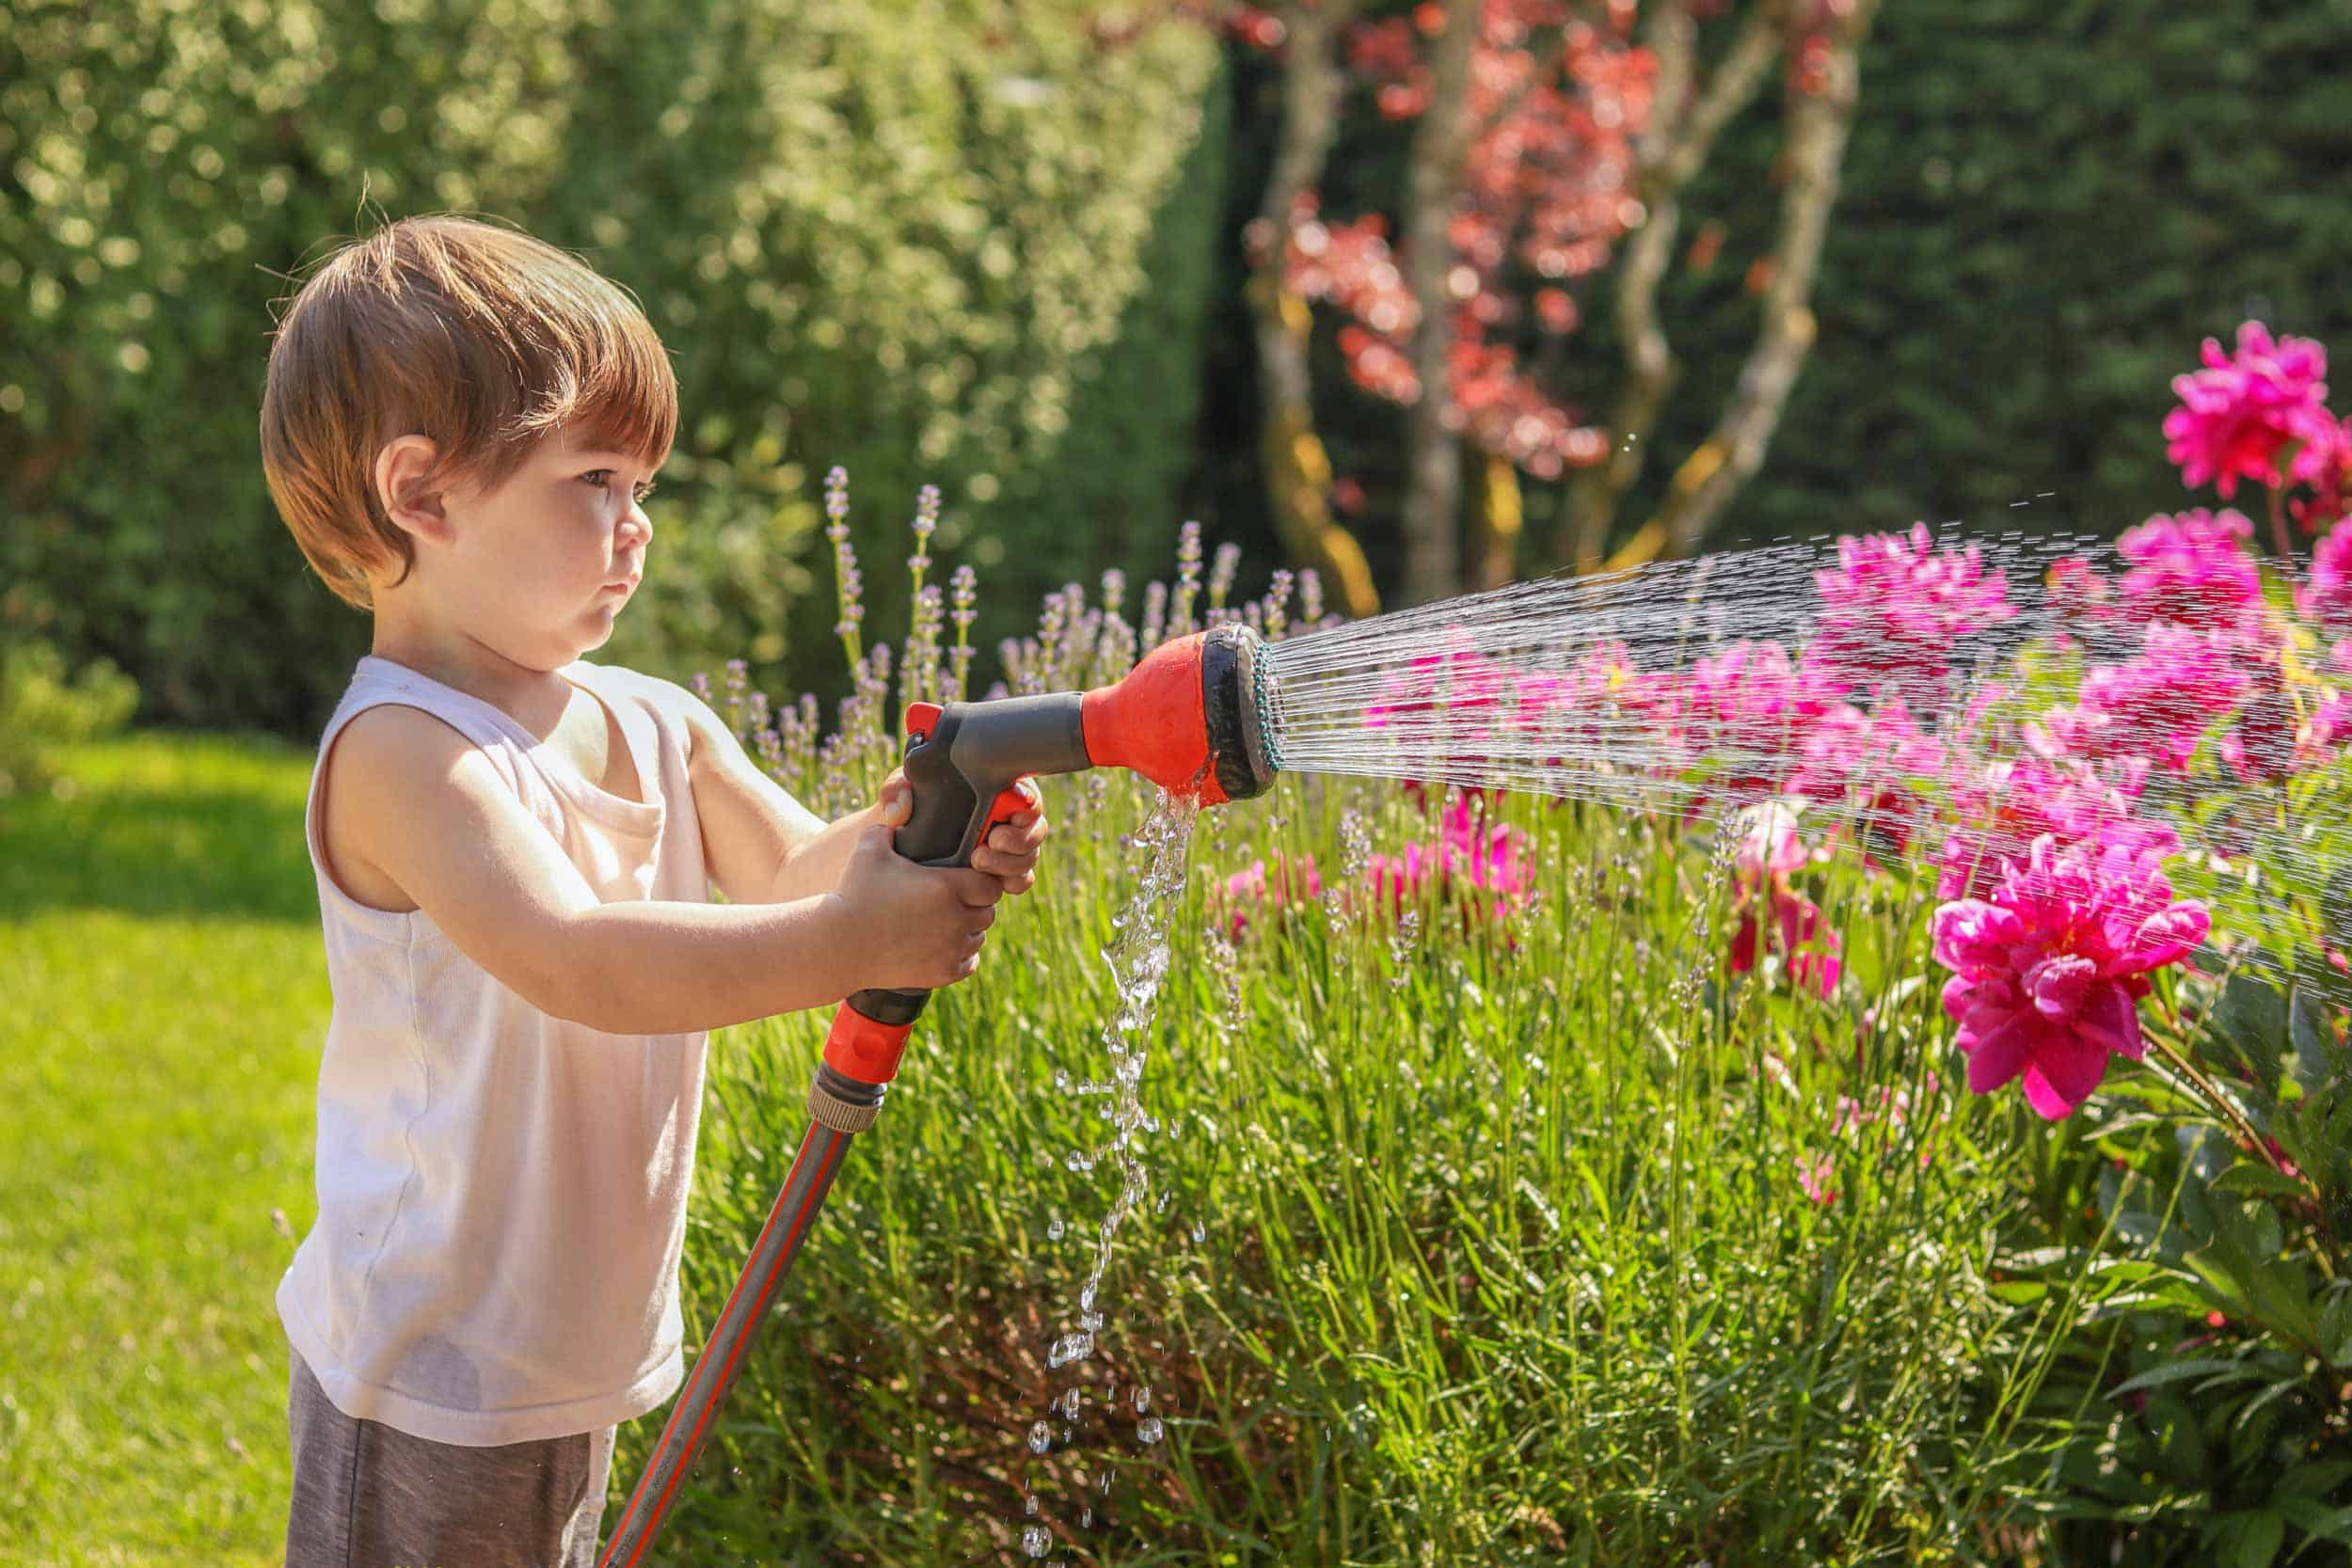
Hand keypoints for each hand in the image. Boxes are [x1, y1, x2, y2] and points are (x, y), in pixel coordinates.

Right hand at [832, 820, 1003, 991]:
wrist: (837, 945)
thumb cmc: (853, 894)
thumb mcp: (870, 850)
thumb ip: (889, 826)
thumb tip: (896, 813)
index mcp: (946, 888)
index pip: (990, 884)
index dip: (981, 880)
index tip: (966, 878)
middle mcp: (955, 920)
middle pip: (987, 910)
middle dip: (974, 903)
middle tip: (954, 899)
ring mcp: (950, 950)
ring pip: (978, 936)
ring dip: (967, 928)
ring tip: (945, 920)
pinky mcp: (942, 974)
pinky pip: (968, 961)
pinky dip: (959, 954)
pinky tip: (942, 943)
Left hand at [866, 771, 1047, 896]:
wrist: (896, 851)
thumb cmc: (903, 813)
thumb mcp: (897, 793)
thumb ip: (895, 791)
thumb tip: (901, 811)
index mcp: (991, 790)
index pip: (1025, 793)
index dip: (1026, 803)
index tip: (1007, 810)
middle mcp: (1005, 818)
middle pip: (1034, 828)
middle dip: (1019, 838)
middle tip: (992, 840)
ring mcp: (1006, 849)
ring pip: (1029, 856)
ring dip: (1011, 862)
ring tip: (978, 860)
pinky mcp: (999, 874)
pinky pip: (1020, 879)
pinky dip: (1013, 882)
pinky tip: (995, 884)